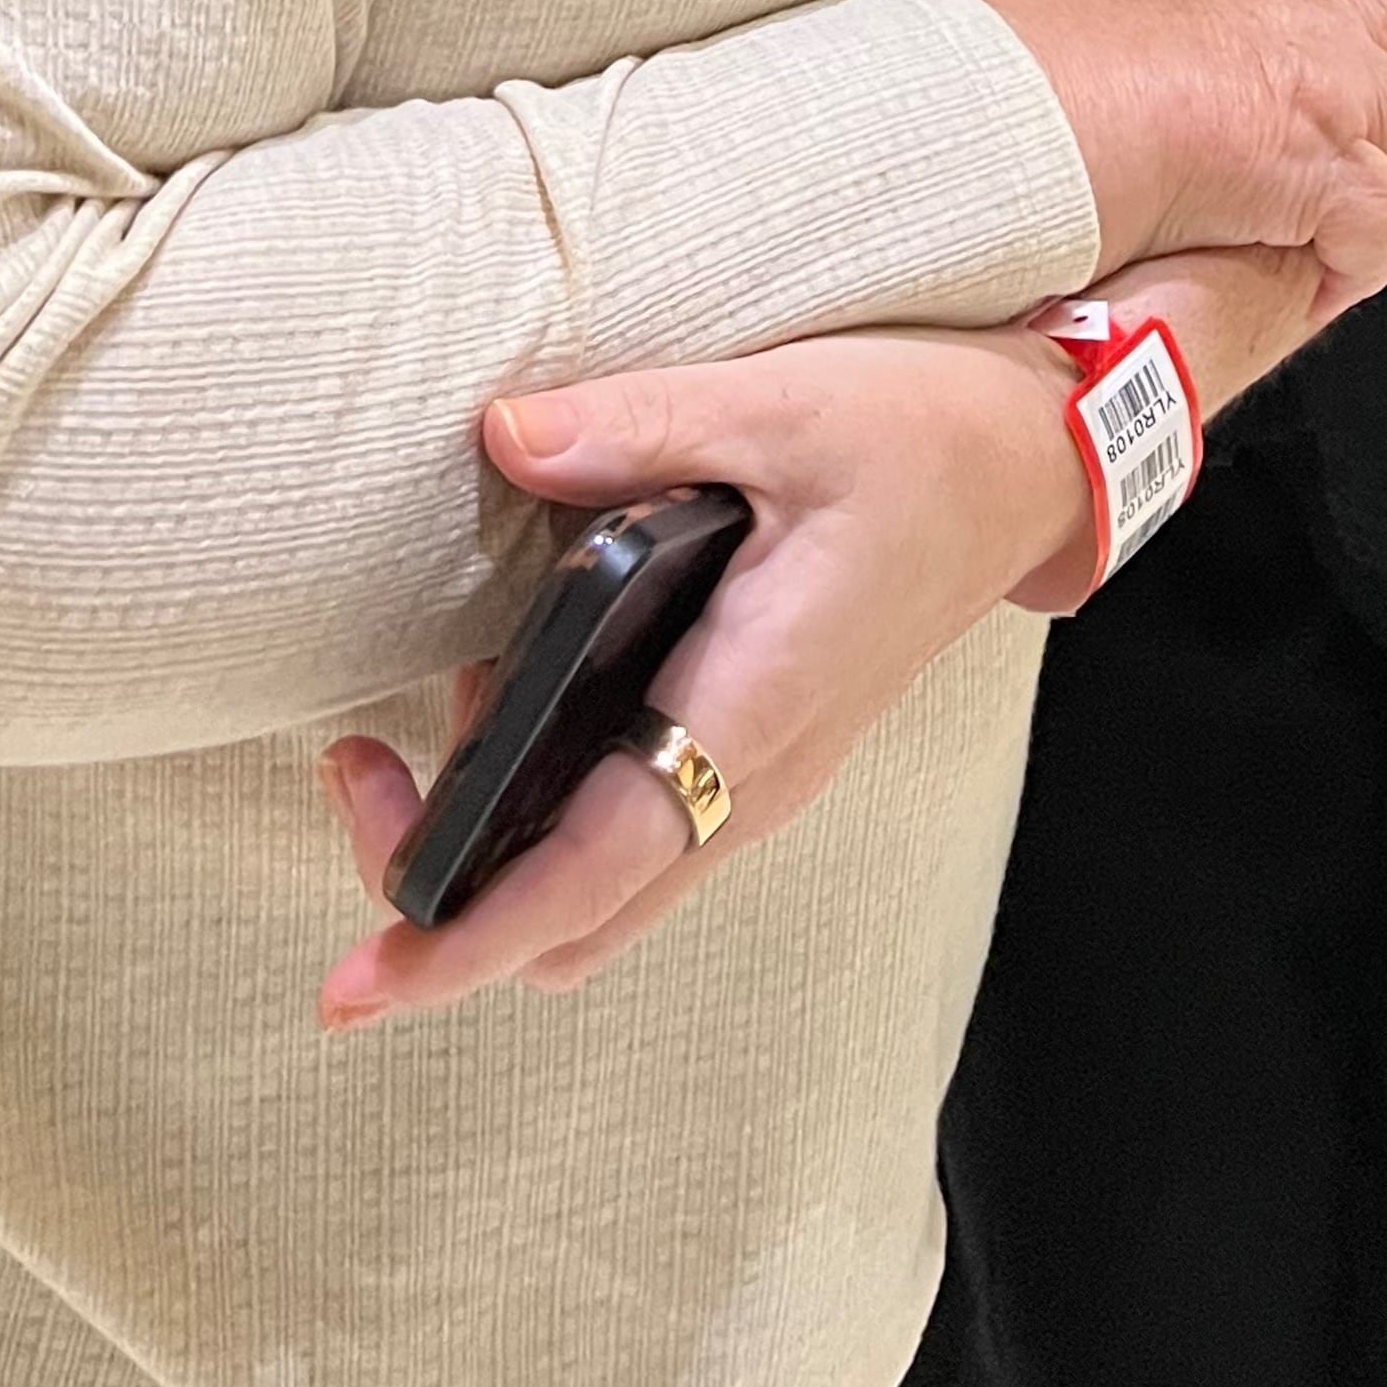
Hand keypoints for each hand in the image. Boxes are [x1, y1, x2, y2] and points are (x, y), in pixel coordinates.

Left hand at [314, 326, 1088, 1024]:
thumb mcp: (779, 402)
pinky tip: (516, 679)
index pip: (588, 874)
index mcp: (751, 711)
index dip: (464, 940)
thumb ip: (636, 426)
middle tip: (361, 768)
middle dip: (446, 895)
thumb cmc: (920, 434)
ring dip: (494, 845)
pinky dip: (547, 804)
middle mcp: (751, 781)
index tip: (358, 984)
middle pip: (573, 921)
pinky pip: (634, 829)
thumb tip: (500, 440)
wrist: (1028, 461)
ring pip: (601, 888)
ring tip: (423, 713)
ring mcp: (758, 779)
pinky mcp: (755, 750)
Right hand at [973, 0, 1386, 320]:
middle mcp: (1296, 0)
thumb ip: (1187, 45)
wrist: (987, 112)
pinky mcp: (1316, 152)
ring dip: (1379, 209)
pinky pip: (1386, 225)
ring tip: (1308, 253)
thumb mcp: (1117, 26)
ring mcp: (1317, 70)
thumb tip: (1188, 98)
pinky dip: (1349, 268)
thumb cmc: (1016, 80)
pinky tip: (1295, 278)